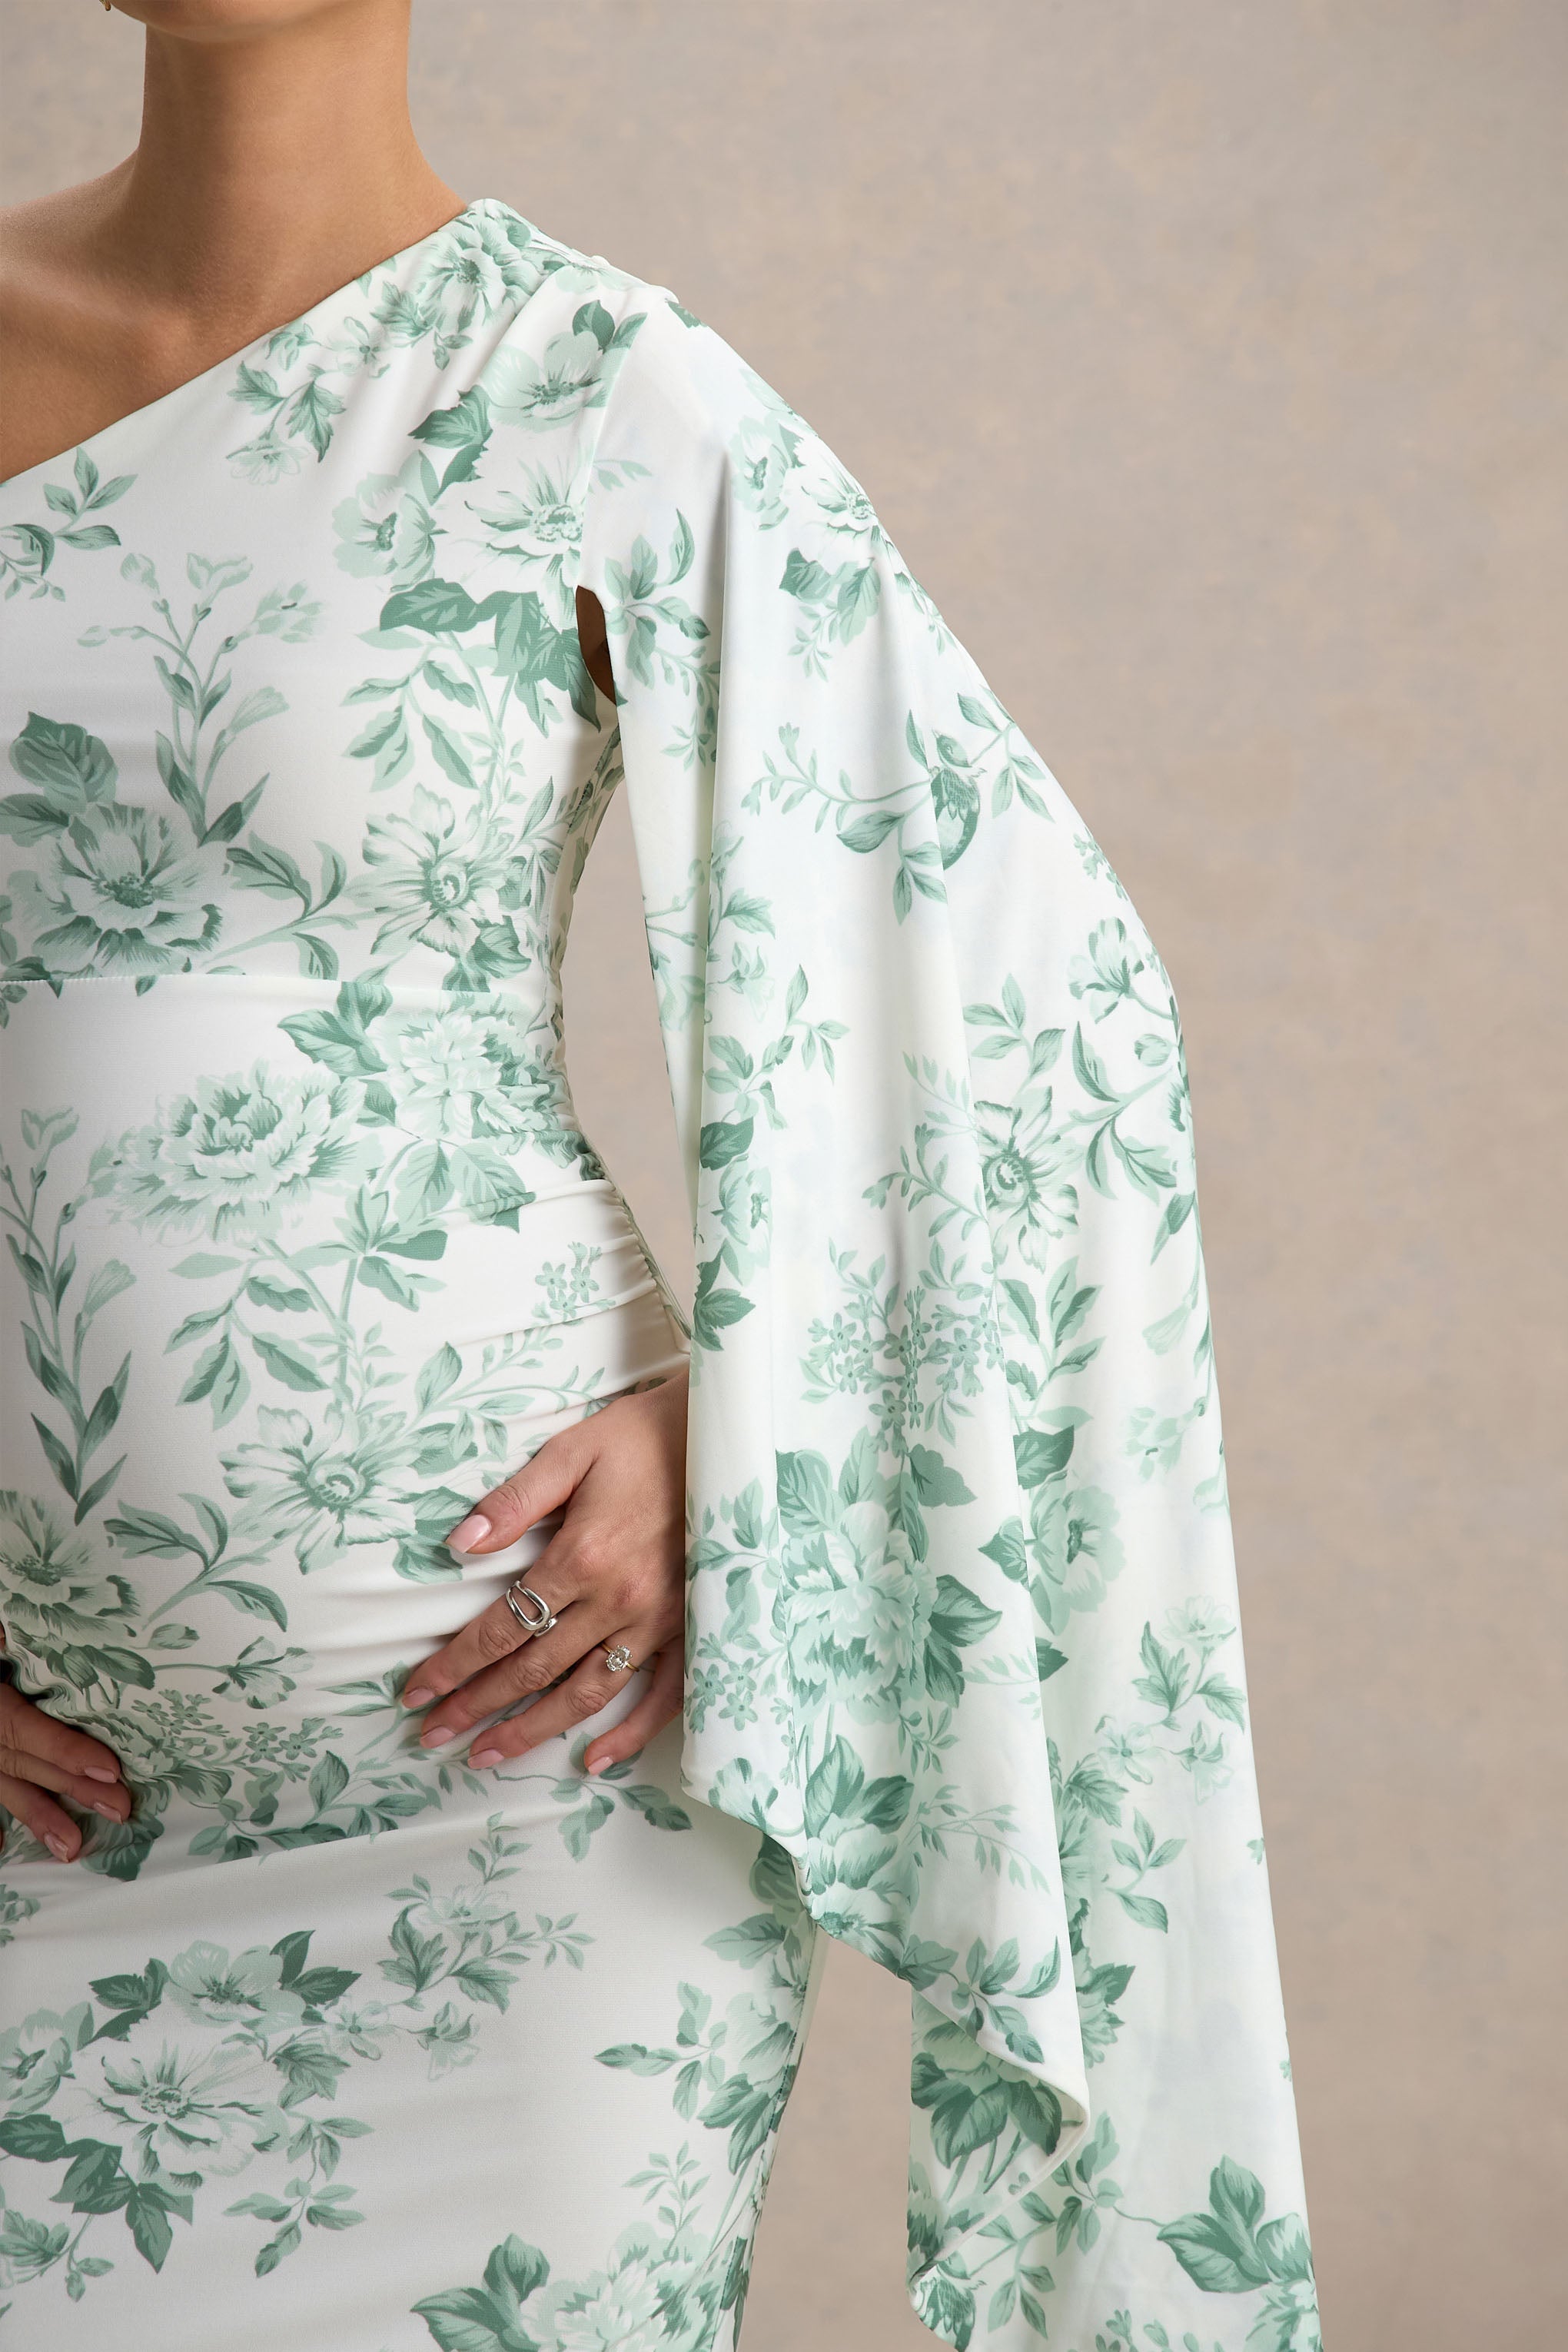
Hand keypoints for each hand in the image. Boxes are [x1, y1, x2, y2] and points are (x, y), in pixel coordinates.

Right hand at [0, 1652, 131, 1862]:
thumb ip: (4, 1639)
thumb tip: (15, 1633)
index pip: (29, 1732)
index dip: (67, 1752)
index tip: (110, 1771)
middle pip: (29, 1766)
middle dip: (76, 1789)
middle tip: (122, 1809)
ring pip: (6, 1789)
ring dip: (39, 1817)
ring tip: (70, 1848)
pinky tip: (0, 1848)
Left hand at [400, 1366, 688, 1776]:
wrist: (720, 1437)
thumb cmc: (640, 1439)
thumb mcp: (571, 1452)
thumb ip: (514, 1502)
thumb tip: (458, 1545)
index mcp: (582, 1557)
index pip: (502, 1628)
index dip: (454, 1665)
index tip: (417, 1692)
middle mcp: (619, 1600)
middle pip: (534, 1670)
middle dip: (476, 1706)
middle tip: (433, 1736)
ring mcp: (660, 1620)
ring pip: (587, 1694)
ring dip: (533, 1730)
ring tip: (487, 1756)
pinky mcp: (691, 1626)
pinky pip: (663, 1695)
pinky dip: (630, 1734)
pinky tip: (593, 1761)